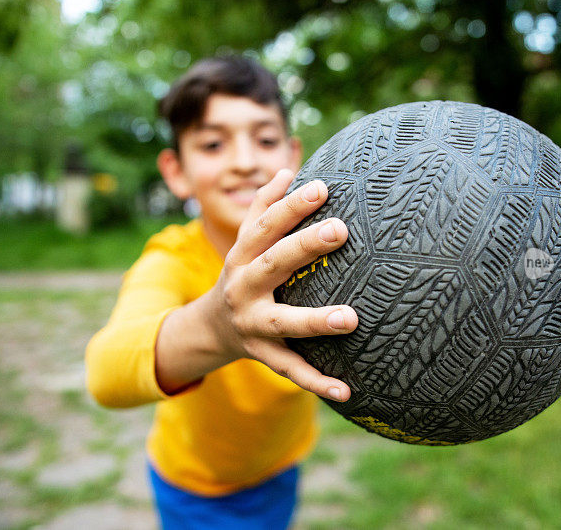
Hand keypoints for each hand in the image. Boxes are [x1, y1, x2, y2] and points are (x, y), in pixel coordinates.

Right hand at [204, 169, 356, 400]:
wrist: (209, 328)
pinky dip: (317, 383)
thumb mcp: (244, 243)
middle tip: (341, 230)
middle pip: (273, 264)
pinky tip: (347, 391)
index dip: (291, 206)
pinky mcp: (263, 355)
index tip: (322, 187)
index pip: (266, 225)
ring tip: (351, 318)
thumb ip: (263, 207)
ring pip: (283, 323)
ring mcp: (252, 324)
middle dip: (304, 246)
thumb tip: (287, 169)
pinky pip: (291, 370)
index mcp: (243, 255)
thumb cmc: (241, 274)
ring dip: (315, 321)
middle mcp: (244, 287)